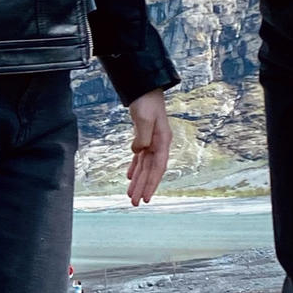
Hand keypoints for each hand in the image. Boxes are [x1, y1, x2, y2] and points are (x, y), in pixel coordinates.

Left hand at [126, 90, 170, 204]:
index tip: (147, 198)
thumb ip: (142, 137)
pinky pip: (139, 157)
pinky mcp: (144, 138)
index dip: (152, 184)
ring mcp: (152, 141)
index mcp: (163, 141)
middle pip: (150, 170)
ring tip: (130, 195)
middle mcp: (159, 144)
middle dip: (142, 187)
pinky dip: (134, 167)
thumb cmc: (146, 102)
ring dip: (137, 180)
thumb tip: (138, 152)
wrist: (145, 88)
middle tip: (135, 203)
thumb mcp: (143, 119)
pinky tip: (129, 177)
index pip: (158, 168)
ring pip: (144, 166)